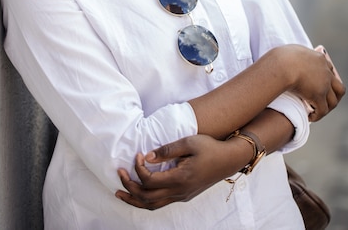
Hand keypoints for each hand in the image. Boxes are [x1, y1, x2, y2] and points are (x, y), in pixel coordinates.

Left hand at [115, 134, 242, 209]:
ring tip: (120, 192)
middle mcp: (180, 192)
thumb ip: (167, 150)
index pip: (149, 180)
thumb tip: (147, 157)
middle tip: (119, 173)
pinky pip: (160, 203)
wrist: (228, 159)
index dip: (138, 168)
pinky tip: (140, 194)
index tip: (137, 154)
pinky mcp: (184, 196)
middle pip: (147, 198)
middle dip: (129, 187)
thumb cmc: (209, 147)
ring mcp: (182, 196)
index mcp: (180, 178)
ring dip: (134, 200)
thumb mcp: (188, 142)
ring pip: (152, 205)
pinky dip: (146, 201)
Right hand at [276, 44, 344, 121]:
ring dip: (326, 108)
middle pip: (339, 87)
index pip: (330, 69)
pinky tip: (310, 117)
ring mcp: (324, 84)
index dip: (326, 79)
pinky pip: (322, 110)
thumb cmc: (280, 58)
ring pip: (333, 101)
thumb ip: (297, 56)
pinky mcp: (318, 96)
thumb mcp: (291, 52)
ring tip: (316, 112)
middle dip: (334, 96)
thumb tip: (292, 59)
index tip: (319, 85)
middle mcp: (326, 72)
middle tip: (325, 102)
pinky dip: (317, 115)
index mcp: (320, 58)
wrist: (281, 64)